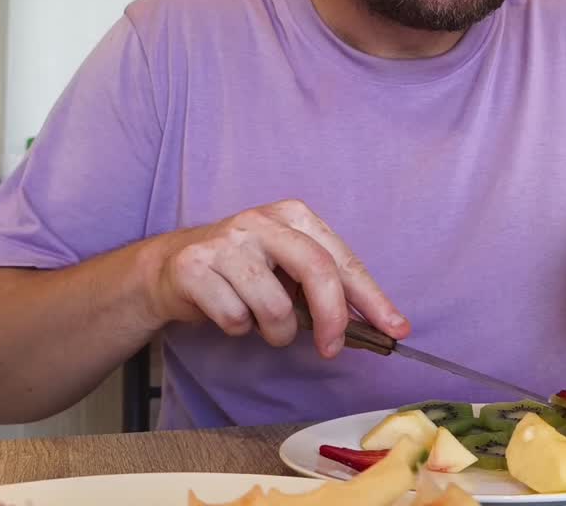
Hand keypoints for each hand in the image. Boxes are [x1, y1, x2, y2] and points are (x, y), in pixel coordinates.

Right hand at [147, 199, 409, 357]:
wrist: (171, 268)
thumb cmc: (244, 272)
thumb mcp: (288, 268)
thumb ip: (327, 288)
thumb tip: (377, 324)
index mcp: (293, 215)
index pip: (341, 260)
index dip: (372, 298)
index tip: (395, 330)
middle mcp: (261, 221)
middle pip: (316, 271)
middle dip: (332, 319)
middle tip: (331, 349)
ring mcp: (226, 241)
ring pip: (274, 306)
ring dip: (275, 332)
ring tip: (262, 324)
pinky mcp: (194, 266)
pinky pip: (235, 317)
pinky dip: (238, 329)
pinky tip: (229, 314)